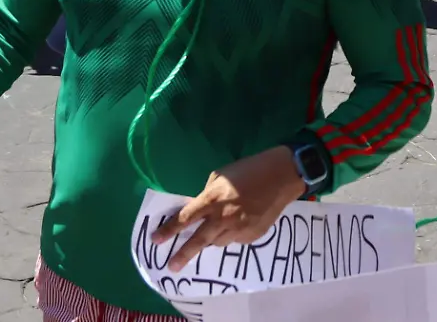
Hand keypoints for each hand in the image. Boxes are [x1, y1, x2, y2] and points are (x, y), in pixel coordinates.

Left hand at [150, 147, 306, 271]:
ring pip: (218, 242)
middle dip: (183, 254)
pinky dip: (231, 234)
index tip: (156, 240)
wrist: (281, 176)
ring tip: (219, 226)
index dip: (169, 230)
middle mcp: (223, 218)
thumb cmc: (247, 170)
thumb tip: (200, 212)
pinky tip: (240, 221)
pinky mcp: (252, 236)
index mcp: (212, 200)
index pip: (185, 218)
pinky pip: (235, 240)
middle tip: (172, 266)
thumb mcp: (220, 177)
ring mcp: (239, 230)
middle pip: (198, 240)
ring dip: (212, 237)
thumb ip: (208, 197)